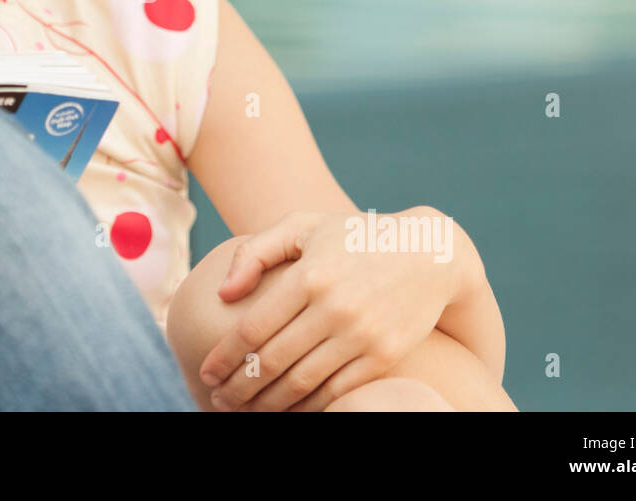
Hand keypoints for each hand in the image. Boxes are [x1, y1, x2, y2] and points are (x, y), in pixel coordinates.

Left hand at [197, 207, 461, 410]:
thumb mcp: (302, 226)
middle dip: (239, 387)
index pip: (253, 329)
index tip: (207, 373)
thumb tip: (224, 295)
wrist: (429, 252)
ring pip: (303, 383)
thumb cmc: (353, 237)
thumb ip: (255, 253)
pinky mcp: (385, 356)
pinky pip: (338, 392)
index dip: (224, 357)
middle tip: (219, 400)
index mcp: (309, 275)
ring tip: (246, 410)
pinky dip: (310, 406)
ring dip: (269, 403)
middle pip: (273, 362)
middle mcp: (335, 307)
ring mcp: (362, 335)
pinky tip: (290, 409)